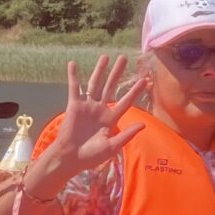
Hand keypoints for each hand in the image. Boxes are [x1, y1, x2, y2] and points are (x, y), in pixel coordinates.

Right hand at [30, 53, 145, 194]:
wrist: (70, 158)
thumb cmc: (91, 156)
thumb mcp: (112, 147)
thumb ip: (127, 135)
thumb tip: (143, 124)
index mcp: (111, 119)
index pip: (125, 102)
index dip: (135, 91)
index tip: (145, 80)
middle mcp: (100, 109)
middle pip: (110, 87)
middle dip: (117, 73)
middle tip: (123, 58)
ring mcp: (87, 106)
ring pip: (95, 84)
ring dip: (99, 70)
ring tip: (105, 56)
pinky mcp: (74, 105)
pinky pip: (74, 88)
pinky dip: (73, 76)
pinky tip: (73, 64)